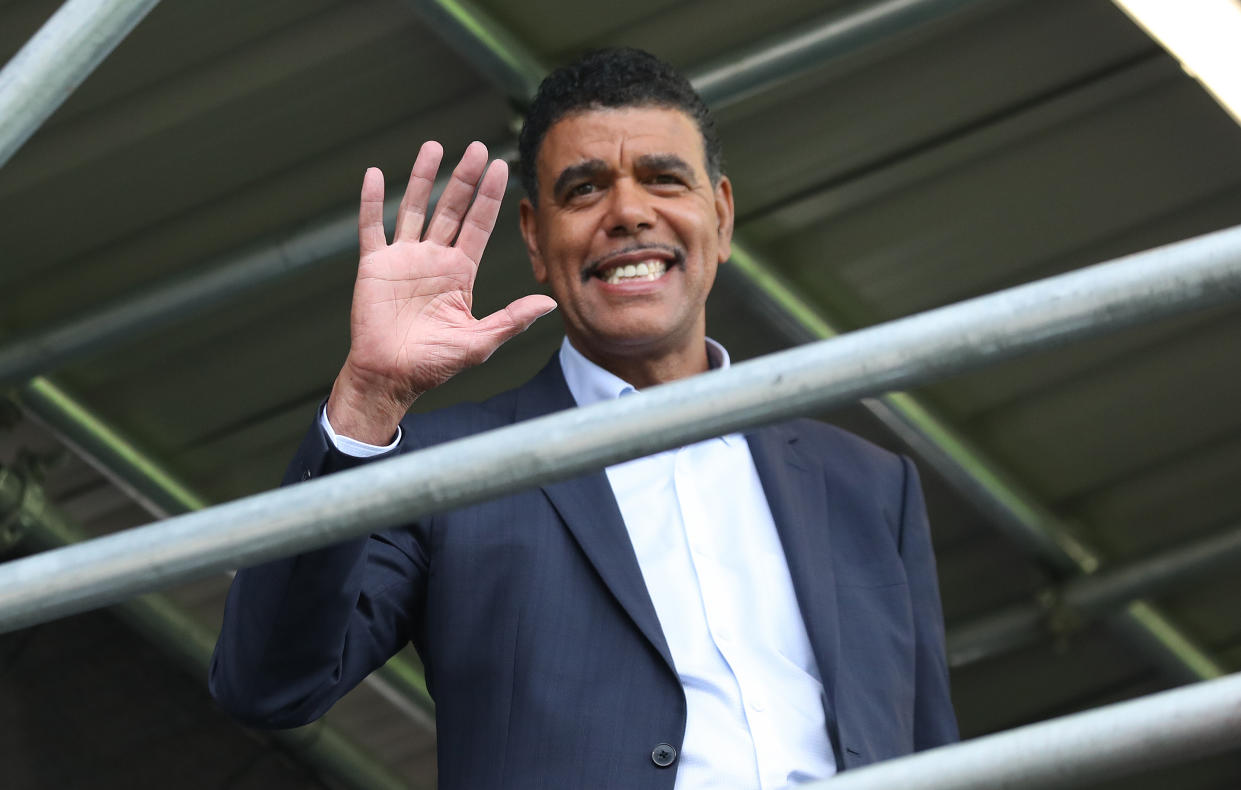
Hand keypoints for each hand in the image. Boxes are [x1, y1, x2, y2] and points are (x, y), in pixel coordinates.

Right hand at [326, 141, 556, 443]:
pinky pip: (372, 228)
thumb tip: (549, 303)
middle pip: (451, 208)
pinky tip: (376, 176)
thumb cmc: (435, 364)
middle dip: (464, 178)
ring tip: (434, 147)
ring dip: (423, 178)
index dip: (489, 196)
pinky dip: (372, 202)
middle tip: (477, 147)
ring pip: (415, 209)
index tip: (501, 166)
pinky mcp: (374, 266)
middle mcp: (433, 259)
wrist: (391, 376)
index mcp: (460, 273)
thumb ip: (512, 319)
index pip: (478, 225)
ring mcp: (403, 259)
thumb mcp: (480, 342)